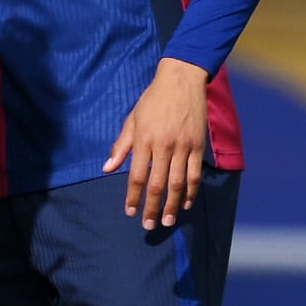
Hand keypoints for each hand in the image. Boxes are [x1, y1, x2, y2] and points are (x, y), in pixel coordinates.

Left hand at [109, 58, 211, 227]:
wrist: (181, 80)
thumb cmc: (152, 100)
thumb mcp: (132, 119)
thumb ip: (121, 146)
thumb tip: (107, 168)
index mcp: (143, 140)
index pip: (136, 176)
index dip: (132, 197)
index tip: (130, 212)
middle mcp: (163, 146)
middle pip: (158, 184)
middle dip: (153, 207)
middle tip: (149, 225)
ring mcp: (183, 146)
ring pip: (179, 183)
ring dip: (174, 205)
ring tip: (169, 221)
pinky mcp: (198, 146)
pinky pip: (195, 174)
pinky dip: (192, 191)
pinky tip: (187, 203)